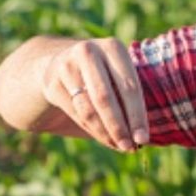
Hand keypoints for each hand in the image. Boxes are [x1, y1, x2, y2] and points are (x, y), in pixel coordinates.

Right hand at [42, 37, 148, 151]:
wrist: (61, 62)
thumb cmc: (104, 74)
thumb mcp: (119, 74)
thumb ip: (129, 98)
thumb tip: (141, 137)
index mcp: (113, 47)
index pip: (128, 86)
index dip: (136, 115)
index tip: (143, 139)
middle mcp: (88, 52)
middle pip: (105, 98)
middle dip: (119, 127)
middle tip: (129, 148)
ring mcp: (66, 66)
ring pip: (87, 109)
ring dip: (104, 132)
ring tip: (118, 146)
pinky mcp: (52, 83)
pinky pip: (75, 113)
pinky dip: (91, 130)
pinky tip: (104, 138)